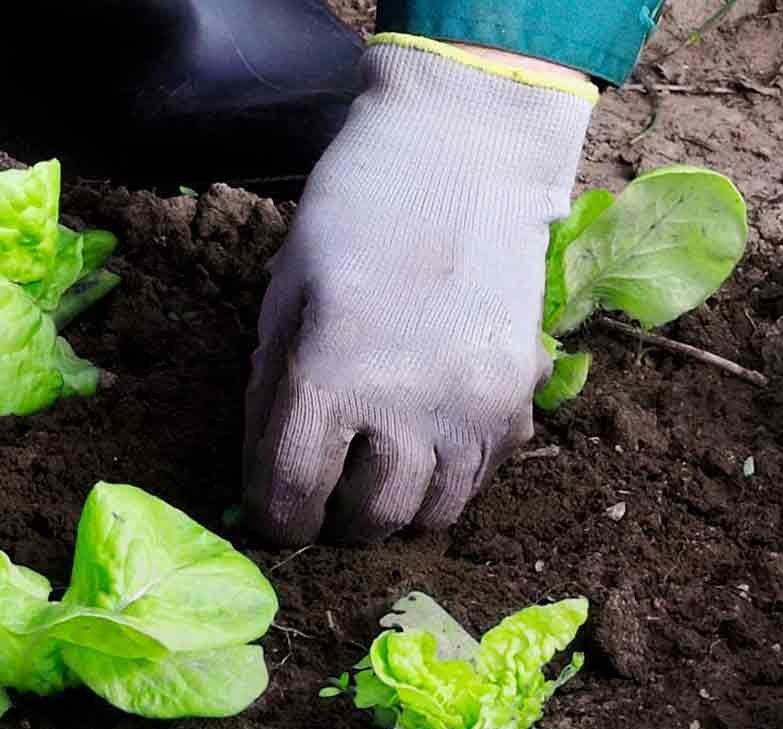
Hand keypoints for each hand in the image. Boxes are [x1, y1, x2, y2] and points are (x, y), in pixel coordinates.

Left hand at [241, 40, 597, 545]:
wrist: (462, 153)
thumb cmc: (356, 211)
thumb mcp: (286, 294)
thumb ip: (272, 389)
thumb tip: (265, 473)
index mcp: (328, 376)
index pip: (292, 495)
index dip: (276, 519)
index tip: (276, 515)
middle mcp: (405, 406)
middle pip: (369, 518)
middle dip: (339, 522)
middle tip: (328, 501)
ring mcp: (471, 407)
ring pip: (434, 512)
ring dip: (399, 508)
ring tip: (381, 479)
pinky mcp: (518, 397)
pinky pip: (484, 476)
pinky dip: (453, 477)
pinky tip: (431, 442)